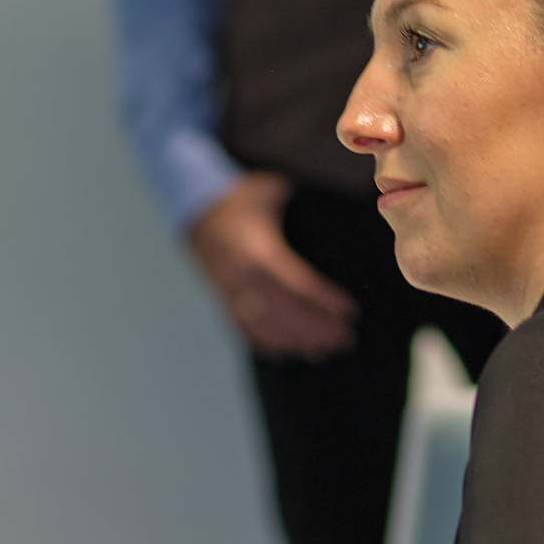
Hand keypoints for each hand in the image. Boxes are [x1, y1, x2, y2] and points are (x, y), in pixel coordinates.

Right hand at [189, 173, 356, 359]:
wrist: (193, 211)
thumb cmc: (238, 199)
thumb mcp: (266, 190)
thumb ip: (295, 199)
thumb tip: (329, 199)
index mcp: (258, 254)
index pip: (299, 285)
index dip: (325, 301)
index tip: (350, 312)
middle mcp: (244, 279)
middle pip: (286, 314)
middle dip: (317, 329)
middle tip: (345, 340)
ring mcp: (231, 294)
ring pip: (266, 327)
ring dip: (295, 342)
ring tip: (322, 352)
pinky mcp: (222, 300)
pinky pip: (244, 329)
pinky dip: (266, 343)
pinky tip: (286, 353)